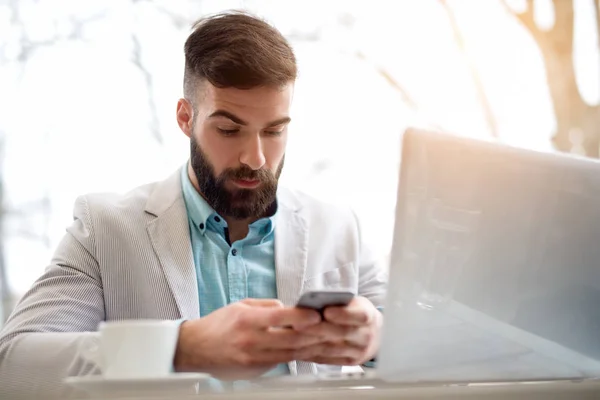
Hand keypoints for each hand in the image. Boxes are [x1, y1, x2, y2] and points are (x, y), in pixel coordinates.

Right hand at [173, 298, 321, 379]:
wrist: (196, 348)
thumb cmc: (219, 324)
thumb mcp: (241, 306)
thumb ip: (267, 306)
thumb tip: (289, 308)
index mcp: (247, 320)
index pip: (280, 317)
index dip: (302, 316)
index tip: (317, 314)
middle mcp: (251, 340)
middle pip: (290, 339)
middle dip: (313, 334)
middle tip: (328, 328)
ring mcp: (253, 358)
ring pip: (289, 354)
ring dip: (309, 347)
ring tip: (323, 340)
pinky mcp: (255, 371)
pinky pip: (281, 363)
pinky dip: (295, 356)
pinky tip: (306, 350)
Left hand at [294, 296, 381, 365]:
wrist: (372, 333)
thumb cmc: (356, 312)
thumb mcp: (353, 303)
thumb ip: (338, 303)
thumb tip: (315, 303)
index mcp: (368, 317)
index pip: (359, 316)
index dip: (343, 314)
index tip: (327, 311)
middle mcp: (366, 336)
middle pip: (340, 333)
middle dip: (318, 329)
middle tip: (298, 323)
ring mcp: (358, 352)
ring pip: (331, 349)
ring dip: (309, 343)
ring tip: (292, 336)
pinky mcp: (348, 362)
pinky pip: (326, 359)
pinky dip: (310, 353)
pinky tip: (297, 347)